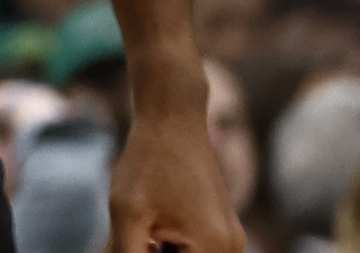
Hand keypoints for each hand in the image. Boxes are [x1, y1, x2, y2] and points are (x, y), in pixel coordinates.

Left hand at [109, 107, 244, 252]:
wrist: (173, 119)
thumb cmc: (148, 160)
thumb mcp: (127, 213)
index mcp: (214, 249)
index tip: (139, 241)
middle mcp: (232, 249)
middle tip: (139, 235)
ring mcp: (230, 240)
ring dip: (160, 251)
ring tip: (144, 227)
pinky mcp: (222, 230)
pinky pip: (195, 251)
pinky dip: (170, 247)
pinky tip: (151, 229)